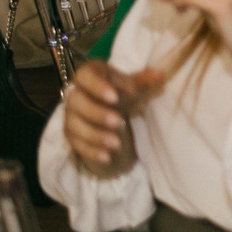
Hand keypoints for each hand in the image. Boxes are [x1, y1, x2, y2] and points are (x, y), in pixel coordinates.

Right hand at [61, 59, 162, 175]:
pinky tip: (107, 156)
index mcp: (89, 75)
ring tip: (117, 143)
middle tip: (118, 121)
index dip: (97, 86)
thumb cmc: (121, 93)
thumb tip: (160, 75)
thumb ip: (143, 81)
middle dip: (96, 112)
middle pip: (75, 101)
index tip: (115, 97)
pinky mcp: (72, 135)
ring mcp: (71, 116)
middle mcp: (74, 94)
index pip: (85, 76)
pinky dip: (92, 151)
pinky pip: (77, 144)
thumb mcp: (133, 86)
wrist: (111, 112)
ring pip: (74, 125)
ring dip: (95, 135)